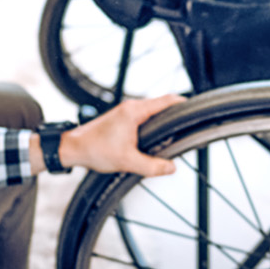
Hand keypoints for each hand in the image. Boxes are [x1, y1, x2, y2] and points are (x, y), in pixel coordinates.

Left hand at [57, 94, 183, 175]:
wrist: (73, 148)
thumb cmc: (94, 150)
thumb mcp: (127, 162)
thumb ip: (152, 166)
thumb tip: (171, 167)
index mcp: (135, 111)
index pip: (167, 100)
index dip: (184, 105)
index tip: (196, 112)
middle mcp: (131, 107)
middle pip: (163, 106)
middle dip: (176, 117)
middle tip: (188, 129)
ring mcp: (126, 112)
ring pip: (153, 112)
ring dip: (164, 122)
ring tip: (174, 136)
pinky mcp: (122, 119)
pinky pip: (144, 117)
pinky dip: (153, 125)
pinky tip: (155, 139)